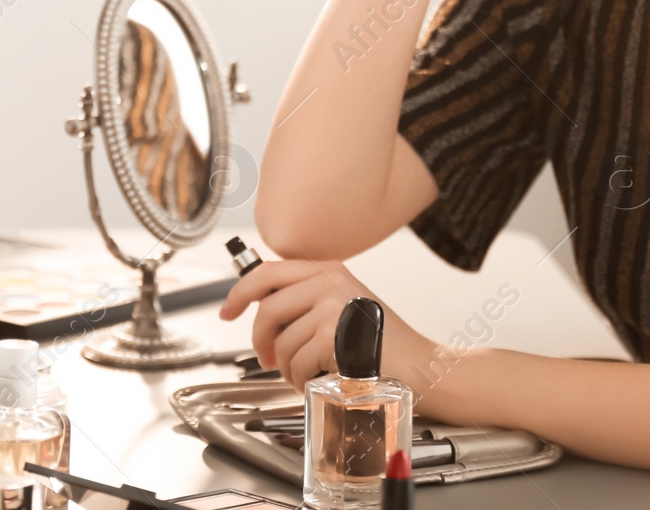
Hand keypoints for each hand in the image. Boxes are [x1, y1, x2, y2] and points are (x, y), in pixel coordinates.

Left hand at [218, 258, 441, 395]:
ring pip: (281, 342)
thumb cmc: (384, 343)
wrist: (422, 366)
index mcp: (329, 268)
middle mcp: (329, 280)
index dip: (239, 293)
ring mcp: (332, 305)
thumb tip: (260, 307)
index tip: (227, 311)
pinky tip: (320, 379)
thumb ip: (309, 299)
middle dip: (260, 341)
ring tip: (308, 374)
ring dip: (287, 368)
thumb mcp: (344, 306)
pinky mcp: (333, 334)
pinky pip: (296, 363)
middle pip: (266, 309)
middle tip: (266, 359)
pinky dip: (302, 380)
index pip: (267, 271)